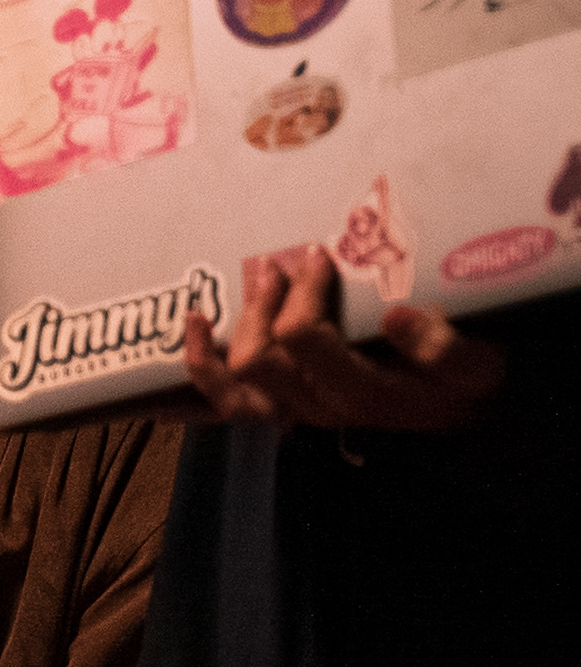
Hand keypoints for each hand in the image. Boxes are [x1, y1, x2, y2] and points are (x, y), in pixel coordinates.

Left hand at [181, 245, 509, 431]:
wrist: (463, 411)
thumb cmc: (465, 379)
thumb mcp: (476, 365)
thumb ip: (445, 348)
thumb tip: (399, 316)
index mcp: (361, 390)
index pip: (304, 338)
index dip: (302, 292)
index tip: (318, 254)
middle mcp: (318, 406)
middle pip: (256, 357)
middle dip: (258, 305)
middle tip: (273, 264)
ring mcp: (295, 411)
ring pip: (231, 386)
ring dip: (215, 340)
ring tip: (211, 303)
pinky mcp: (281, 409)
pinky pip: (225, 403)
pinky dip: (199, 372)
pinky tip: (190, 333)